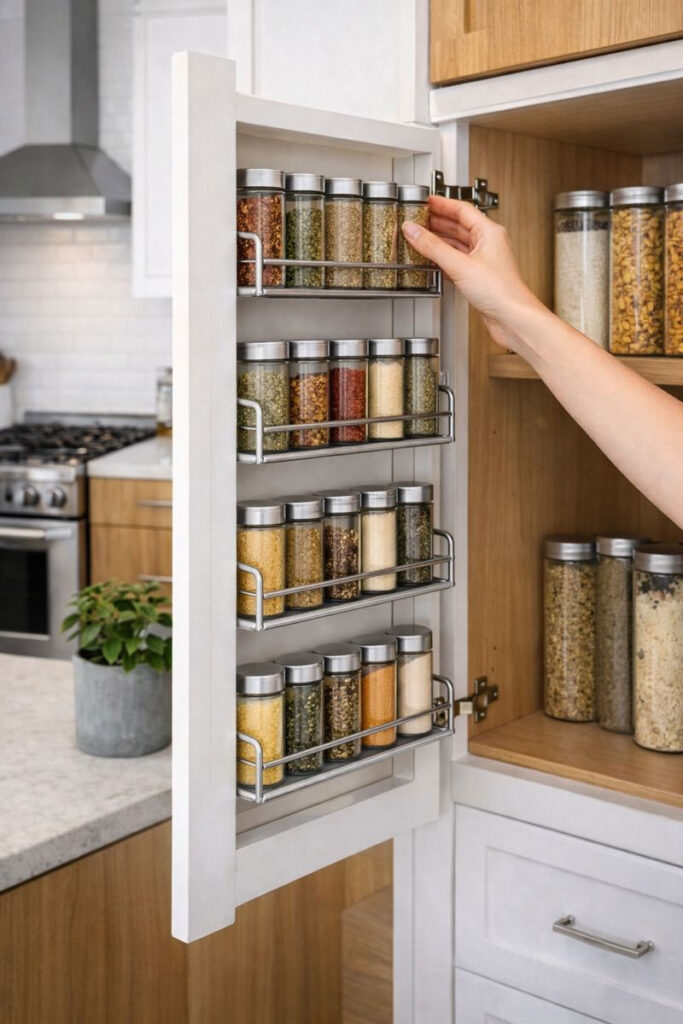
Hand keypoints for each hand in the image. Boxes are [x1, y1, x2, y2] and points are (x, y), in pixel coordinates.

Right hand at [402, 195, 544, 351]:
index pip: (462, 209)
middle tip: (418, 218)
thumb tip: (414, 231)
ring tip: (421, 237)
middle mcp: (488, 244)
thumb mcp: (460, 265)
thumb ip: (433, 247)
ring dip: (439, 241)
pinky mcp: (478, 277)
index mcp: (489, 232)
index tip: (426, 201)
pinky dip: (443, 258)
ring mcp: (483, 261)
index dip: (442, 204)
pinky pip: (457, 261)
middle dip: (437, 222)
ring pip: (457, 244)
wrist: (512, 317)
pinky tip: (433, 260)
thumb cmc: (501, 291)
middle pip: (458, 226)